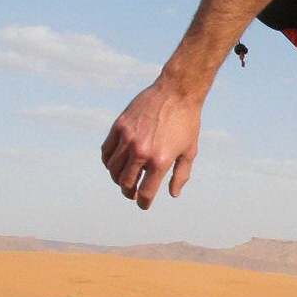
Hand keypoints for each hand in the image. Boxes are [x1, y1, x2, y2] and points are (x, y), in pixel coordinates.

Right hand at [100, 81, 203, 209]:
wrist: (177, 91)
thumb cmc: (187, 122)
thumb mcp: (190, 151)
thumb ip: (180, 175)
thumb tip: (172, 194)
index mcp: (160, 161)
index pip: (146, 192)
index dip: (144, 203)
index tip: (143, 205)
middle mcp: (141, 152)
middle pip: (126, 183)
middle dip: (129, 193)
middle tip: (133, 193)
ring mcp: (128, 138)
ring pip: (113, 169)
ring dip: (118, 179)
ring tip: (125, 179)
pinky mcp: (119, 126)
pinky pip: (106, 151)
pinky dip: (109, 162)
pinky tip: (116, 164)